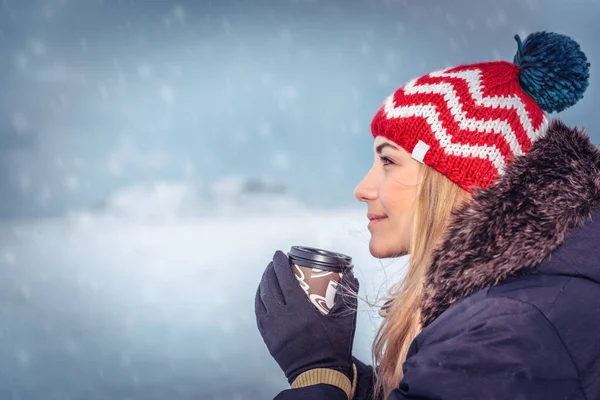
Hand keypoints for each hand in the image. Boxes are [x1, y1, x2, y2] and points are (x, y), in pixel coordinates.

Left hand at [255, 250, 359, 384]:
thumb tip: (351, 275)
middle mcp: (282, 318)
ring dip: (264, 283)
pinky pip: (259, 314)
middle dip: (270, 270)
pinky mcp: (268, 338)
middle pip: (270, 286)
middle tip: (275, 262)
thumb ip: (348, 295)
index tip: (280, 254)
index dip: (279, 264)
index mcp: (300, 312)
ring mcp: (272, 329)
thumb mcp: (345, 321)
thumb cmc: (333, 349)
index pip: (284, 280)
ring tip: (269, 275)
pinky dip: (260, 300)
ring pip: (262, 299)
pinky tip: (264, 294)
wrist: (318, 375)